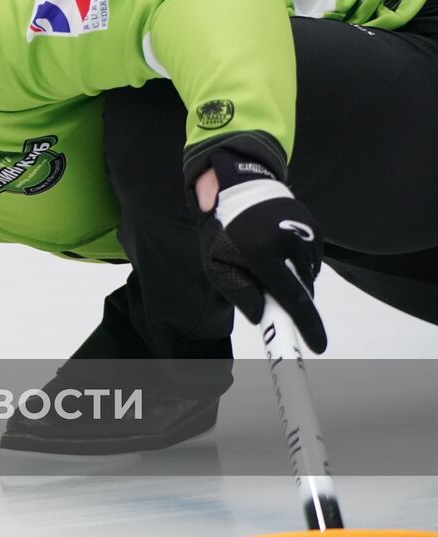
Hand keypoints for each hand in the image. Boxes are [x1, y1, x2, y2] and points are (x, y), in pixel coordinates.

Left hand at [197, 154, 326, 352]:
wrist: (239, 190)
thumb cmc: (223, 233)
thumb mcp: (217, 265)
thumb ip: (239, 293)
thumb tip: (263, 318)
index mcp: (262, 252)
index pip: (292, 298)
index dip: (307, 326)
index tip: (319, 346)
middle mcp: (289, 241)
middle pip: (302, 290)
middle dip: (292, 300)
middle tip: (271, 291)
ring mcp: (306, 231)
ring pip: (309, 276)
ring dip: (294, 279)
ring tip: (270, 261)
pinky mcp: (317, 226)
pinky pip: (313, 260)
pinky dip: (300, 263)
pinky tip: (280, 249)